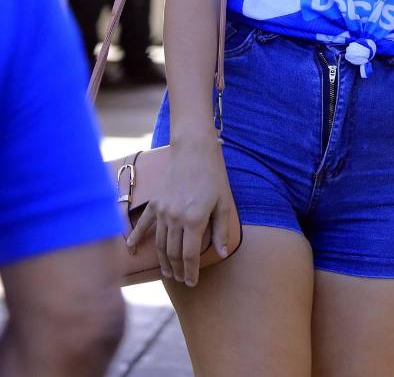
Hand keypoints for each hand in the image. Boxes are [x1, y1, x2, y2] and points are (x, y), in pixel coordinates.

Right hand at [125, 137, 233, 287]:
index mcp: (194, 220)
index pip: (189, 256)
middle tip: (183, 280)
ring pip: (159, 244)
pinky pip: (144, 225)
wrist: (194, 150)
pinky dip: (136, 238)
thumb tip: (221, 254)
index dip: (191, 272)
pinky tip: (131, 249)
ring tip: (168, 273)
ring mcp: (162, 211)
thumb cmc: (213, 175)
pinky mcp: (154, 202)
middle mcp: (175, 218)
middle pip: (173, 253)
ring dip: (163, 261)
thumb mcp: (223, 203)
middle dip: (177, 270)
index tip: (192, 282)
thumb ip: (221, 230)